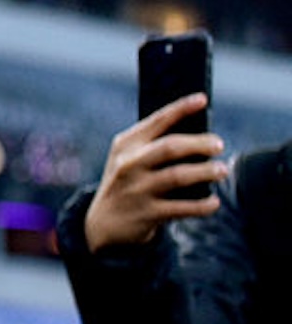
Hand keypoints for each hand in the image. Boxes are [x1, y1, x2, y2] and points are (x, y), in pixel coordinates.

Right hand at [83, 93, 227, 252]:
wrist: (101, 224)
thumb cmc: (127, 184)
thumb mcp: (129, 159)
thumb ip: (154, 147)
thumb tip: (200, 139)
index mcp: (126, 144)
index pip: (157, 121)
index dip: (181, 108)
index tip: (202, 99)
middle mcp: (129, 164)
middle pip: (170, 147)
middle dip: (199, 143)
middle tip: (218, 144)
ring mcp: (137, 189)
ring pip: (178, 176)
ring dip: (205, 172)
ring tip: (222, 170)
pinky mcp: (147, 213)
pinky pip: (182, 208)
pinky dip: (202, 205)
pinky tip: (213, 202)